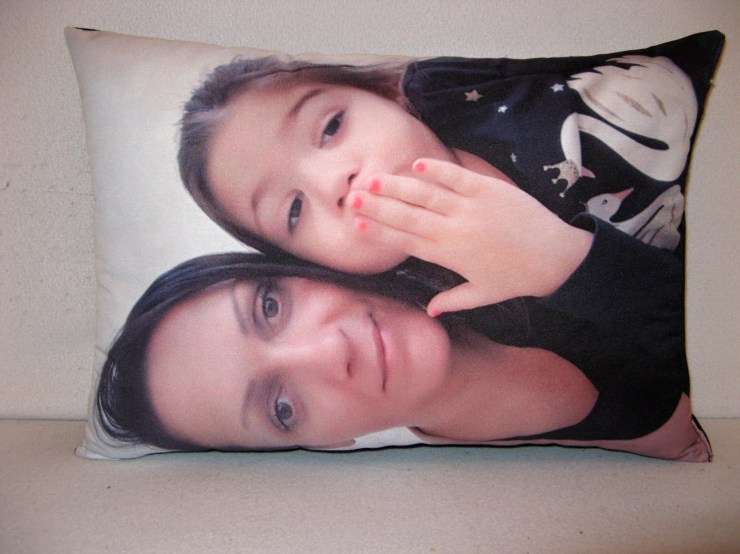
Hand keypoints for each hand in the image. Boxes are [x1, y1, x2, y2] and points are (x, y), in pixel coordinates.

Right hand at [347, 158, 592, 314]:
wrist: (555, 258)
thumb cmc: (517, 279)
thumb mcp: (482, 295)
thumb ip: (452, 301)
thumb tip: (429, 311)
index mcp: (449, 256)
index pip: (406, 240)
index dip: (380, 230)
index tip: (357, 222)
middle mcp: (454, 231)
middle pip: (408, 216)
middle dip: (378, 205)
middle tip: (352, 196)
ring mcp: (471, 208)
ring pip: (426, 195)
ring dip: (398, 186)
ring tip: (373, 178)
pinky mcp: (489, 190)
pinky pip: (458, 177)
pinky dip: (438, 169)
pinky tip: (417, 164)